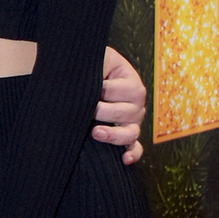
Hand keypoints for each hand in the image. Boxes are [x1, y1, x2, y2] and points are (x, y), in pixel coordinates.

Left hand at [92, 46, 145, 164]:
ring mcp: (132, 119)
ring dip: (115, 135)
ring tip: (96, 133)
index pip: (123, 89)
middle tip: (88, 110)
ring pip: (131, 132)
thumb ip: (93, 63)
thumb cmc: (88, 65)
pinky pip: (136, 147)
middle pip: (127, 111)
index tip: (88, 88)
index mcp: (129, 79)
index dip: (104, 90)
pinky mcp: (127, 134)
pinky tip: (124, 159)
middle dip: (105, 112)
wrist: (82, 74)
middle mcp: (135, 100)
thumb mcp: (93, 58)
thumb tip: (86, 78)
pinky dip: (132, 154)